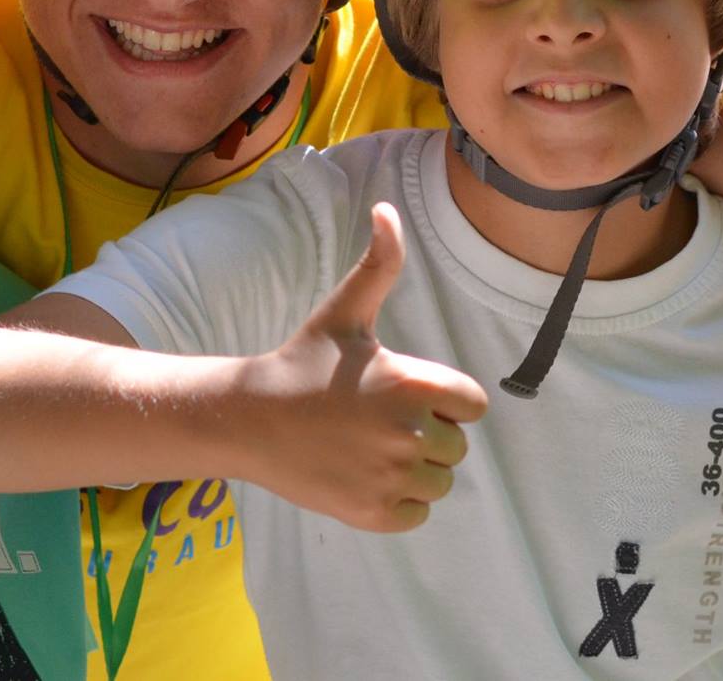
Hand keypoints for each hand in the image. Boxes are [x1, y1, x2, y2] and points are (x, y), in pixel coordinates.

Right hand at [240, 202, 488, 532]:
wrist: (250, 420)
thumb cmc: (303, 362)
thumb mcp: (345, 312)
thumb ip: (379, 264)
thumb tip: (386, 209)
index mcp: (411, 382)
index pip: (473, 404)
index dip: (444, 398)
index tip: (404, 393)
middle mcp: (409, 432)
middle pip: (456, 445)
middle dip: (427, 433)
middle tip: (377, 420)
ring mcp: (392, 477)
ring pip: (439, 481)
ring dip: (415, 469)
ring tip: (371, 448)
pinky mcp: (375, 512)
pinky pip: (417, 513)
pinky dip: (398, 501)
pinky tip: (364, 475)